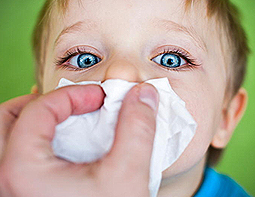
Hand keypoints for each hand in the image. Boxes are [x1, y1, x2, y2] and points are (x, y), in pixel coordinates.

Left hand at [0, 83, 158, 196]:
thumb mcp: (128, 177)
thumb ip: (138, 129)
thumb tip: (143, 95)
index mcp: (22, 172)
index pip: (39, 110)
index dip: (73, 94)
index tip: (99, 97)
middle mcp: (5, 181)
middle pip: (8, 119)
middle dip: (43, 103)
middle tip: (73, 104)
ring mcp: (10, 191)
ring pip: (5, 139)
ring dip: (34, 120)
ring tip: (65, 120)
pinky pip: (15, 158)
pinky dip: (36, 142)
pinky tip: (63, 148)